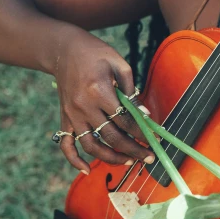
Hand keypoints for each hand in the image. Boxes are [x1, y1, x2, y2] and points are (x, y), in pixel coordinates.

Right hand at [53, 29, 154, 172]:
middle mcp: (83, 106)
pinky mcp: (64, 118)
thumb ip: (132, 91)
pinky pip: (66, 144)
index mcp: (99, 91)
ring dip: (111, 158)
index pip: (124, 120)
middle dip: (133, 150)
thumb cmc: (95, 53)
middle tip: (149, 157)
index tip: (155, 138)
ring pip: (91, 146)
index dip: (142, 131)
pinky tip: (87, 169)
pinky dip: (74, 160)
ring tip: (128, 161)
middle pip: (111, 136)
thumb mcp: (119, 64)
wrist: (64, 49)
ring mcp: (72, 114)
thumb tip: (145, 115)